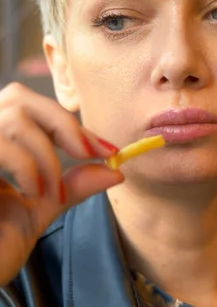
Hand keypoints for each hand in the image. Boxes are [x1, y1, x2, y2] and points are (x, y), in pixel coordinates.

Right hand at [0, 82, 122, 285]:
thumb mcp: (40, 209)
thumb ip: (72, 186)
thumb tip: (115, 171)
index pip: (32, 112)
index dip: (71, 125)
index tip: (106, 150)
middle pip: (19, 97)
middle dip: (62, 123)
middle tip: (90, 154)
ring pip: (13, 116)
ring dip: (46, 153)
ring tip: (51, 192)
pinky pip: (0, 144)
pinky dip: (27, 165)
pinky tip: (33, 193)